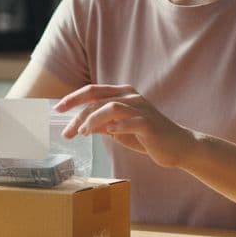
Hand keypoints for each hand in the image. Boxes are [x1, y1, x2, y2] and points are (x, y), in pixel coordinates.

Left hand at [54, 84, 194, 167]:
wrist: (177, 146)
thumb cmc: (147, 137)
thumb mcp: (119, 130)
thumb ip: (102, 124)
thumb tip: (80, 126)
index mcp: (123, 94)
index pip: (93, 90)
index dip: (73, 98)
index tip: (58, 109)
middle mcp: (131, 96)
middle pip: (97, 98)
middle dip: (78, 114)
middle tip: (66, 131)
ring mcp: (141, 108)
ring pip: (111, 107)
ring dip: (93, 120)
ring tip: (84, 134)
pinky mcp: (149, 123)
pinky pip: (129, 121)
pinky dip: (116, 127)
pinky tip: (109, 134)